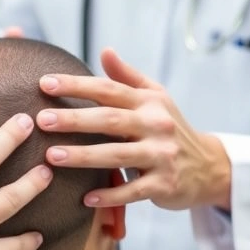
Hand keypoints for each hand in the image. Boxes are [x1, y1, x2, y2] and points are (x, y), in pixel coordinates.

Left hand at [36, 48, 231, 210]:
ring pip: (116, 155)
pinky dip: (109, 196)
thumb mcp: (156, 98)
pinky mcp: (164, 185)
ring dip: (83, 156)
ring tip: (51, 156)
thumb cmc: (170, 128)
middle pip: (109, 120)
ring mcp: (161, 155)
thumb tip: (105, 50)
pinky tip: (85, 199)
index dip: (76, 85)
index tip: (44, 83)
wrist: (208, 167)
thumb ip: (128, 77)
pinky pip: (132, 191)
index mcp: (148, 102)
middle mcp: (156, 125)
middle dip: (73, 120)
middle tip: (41, 120)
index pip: (108, 89)